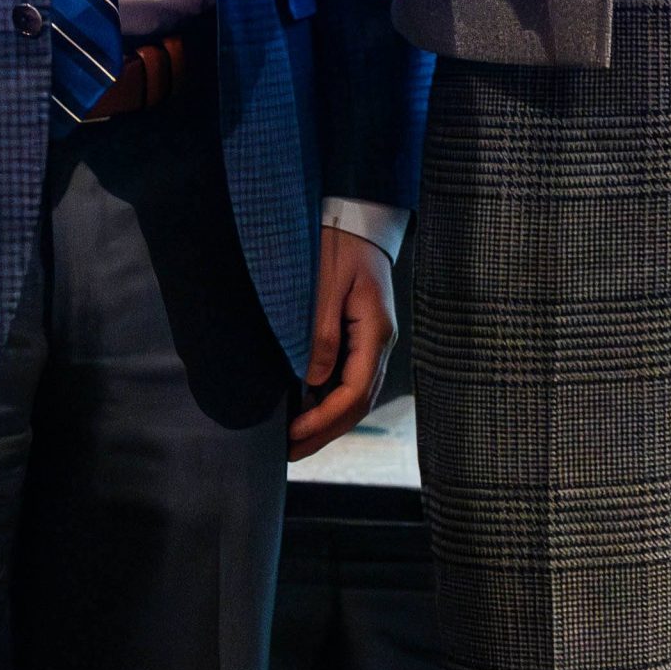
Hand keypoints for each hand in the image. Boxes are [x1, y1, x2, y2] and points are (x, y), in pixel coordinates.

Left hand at [289, 227, 395, 459]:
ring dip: (328, 422)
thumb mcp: (326, 282)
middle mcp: (381, 343)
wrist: (357, 217)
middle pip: (358, 404)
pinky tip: (308, 410)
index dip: (323, 420)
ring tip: (296, 441)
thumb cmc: (340, 243)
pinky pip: (351, 379)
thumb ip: (321, 332)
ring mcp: (375, 341)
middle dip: (325, 432)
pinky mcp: (363, 336)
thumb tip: (312, 381)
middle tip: (290, 452)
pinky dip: (330, 401)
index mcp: (375, 332)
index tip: (293, 435)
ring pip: (356, 396)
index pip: (354, 393)